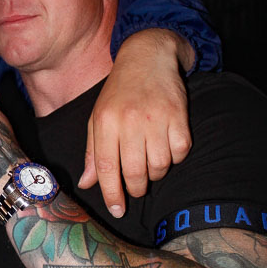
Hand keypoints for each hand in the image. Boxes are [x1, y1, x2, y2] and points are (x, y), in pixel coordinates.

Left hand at [79, 29, 191, 216]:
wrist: (147, 58)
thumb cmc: (119, 94)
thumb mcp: (98, 118)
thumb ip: (92, 153)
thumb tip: (87, 184)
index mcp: (105, 122)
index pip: (106, 168)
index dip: (112, 194)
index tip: (117, 210)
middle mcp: (129, 121)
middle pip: (135, 172)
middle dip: (136, 189)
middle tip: (136, 188)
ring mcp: (156, 118)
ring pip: (160, 166)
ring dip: (156, 173)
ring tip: (150, 162)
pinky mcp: (179, 116)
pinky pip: (180, 153)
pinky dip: (175, 158)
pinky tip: (167, 147)